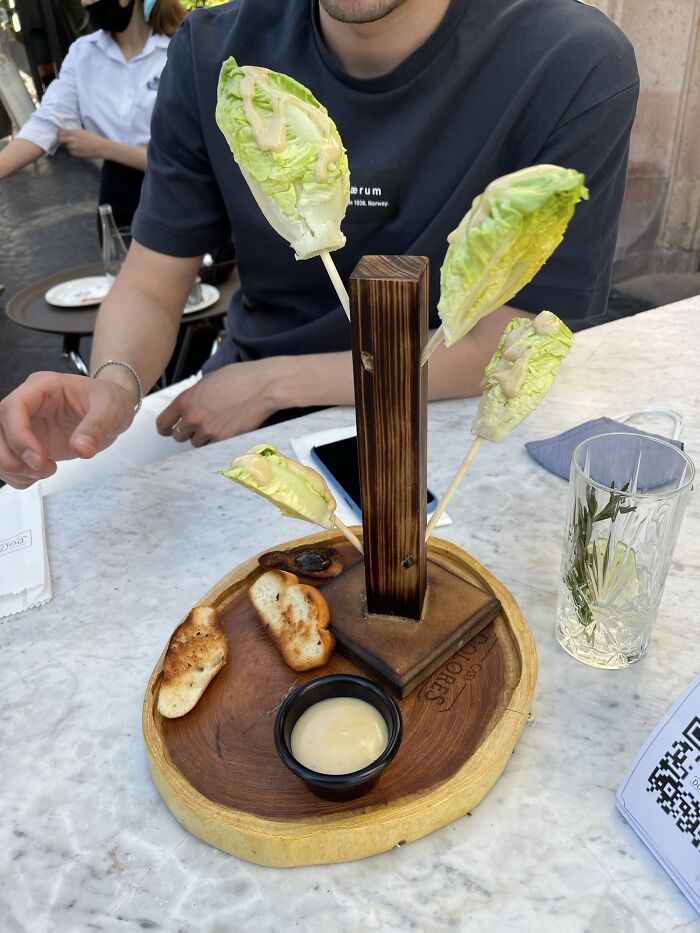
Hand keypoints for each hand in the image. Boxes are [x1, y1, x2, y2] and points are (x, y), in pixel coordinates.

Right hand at [0, 372, 135, 488]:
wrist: (113, 407)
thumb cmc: (110, 400)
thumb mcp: (112, 409)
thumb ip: (96, 427)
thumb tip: (81, 448)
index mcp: (42, 387)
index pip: (13, 408)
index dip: (19, 436)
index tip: (39, 458)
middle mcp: (28, 405)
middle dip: (11, 457)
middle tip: (42, 469)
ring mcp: (25, 425)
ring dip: (14, 469)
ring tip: (46, 471)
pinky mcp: (28, 444)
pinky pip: (10, 463)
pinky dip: (18, 476)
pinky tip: (40, 475)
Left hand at [57, 128, 107, 159]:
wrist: (100, 147)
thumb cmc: (93, 138)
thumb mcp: (82, 131)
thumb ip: (73, 132)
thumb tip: (66, 133)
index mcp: (73, 132)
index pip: (61, 132)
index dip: (61, 134)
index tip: (62, 135)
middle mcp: (71, 139)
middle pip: (60, 140)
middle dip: (62, 140)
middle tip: (66, 141)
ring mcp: (72, 147)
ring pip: (66, 147)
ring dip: (69, 146)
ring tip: (78, 146)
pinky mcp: (75, 154)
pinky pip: (71, 152)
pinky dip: (74, 151)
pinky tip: (81, 150)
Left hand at [156, 361, 282, 446]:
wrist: (262, 387)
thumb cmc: (239, 378)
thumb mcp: (208, 381)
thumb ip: (194, 396)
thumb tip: (189, 406)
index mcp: (186, 400)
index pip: (163, 422)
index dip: (165, 427)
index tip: (168, 429)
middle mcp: (193, 418)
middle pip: (179, 436)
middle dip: (187, 431)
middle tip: (198, 425)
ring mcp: (209, 431)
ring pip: (196, 443)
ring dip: (203, 437)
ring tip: (217, 425)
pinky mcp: (224, 440)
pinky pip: (212, 447)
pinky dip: (216, 442)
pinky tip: (225, 429)